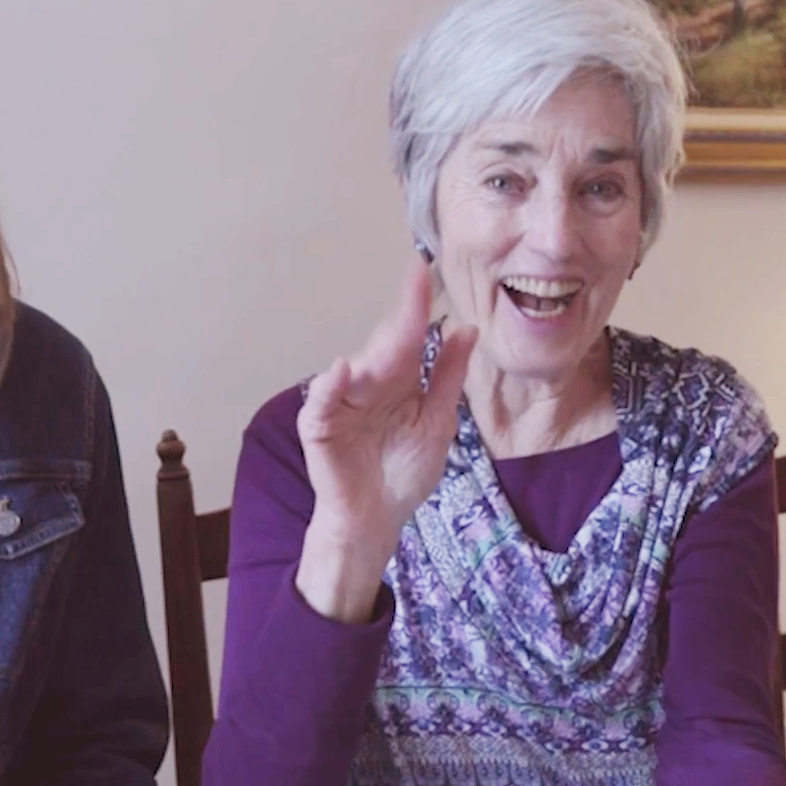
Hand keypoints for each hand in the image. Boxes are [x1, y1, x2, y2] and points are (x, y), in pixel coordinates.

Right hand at [294, 257, 474, 621]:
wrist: (381, 517)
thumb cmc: (406, 469)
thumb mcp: (438, 421)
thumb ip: (449, 376)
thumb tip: (466, 328)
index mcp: (400, 381)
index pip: (409, 336)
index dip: (416, 304)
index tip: (423, 268)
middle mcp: (370, 385)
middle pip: (385, 348)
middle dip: (402, 321)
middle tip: (418, 285)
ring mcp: (342, 404)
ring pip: (355, 369)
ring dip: (373, 352)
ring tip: (393, 335)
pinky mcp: (320, 428)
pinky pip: (322, 403)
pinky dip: (329, 387)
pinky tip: (343, 371)